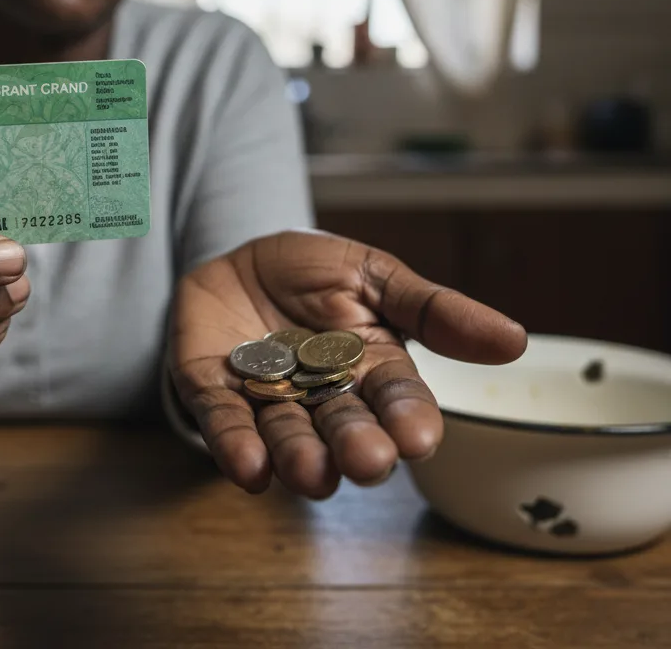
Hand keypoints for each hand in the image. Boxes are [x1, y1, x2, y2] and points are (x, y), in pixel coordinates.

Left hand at [169, 229, 525, 498]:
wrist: (240, 257)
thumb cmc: (314, 272)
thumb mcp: (374, 274)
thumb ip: (433, 309)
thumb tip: (515, 339)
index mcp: (370, 369)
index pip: (397, 398)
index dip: (408, 419)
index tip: (419, 438)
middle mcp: (322, 396)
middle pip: (344, 427)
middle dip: (356, 445)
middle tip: (369, 459)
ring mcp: (266, 399)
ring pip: (287, 436)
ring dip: (299, 456)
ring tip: (313, 472)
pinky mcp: (214, 393)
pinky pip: (224, 422)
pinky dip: (236, 445)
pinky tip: (250, 468)